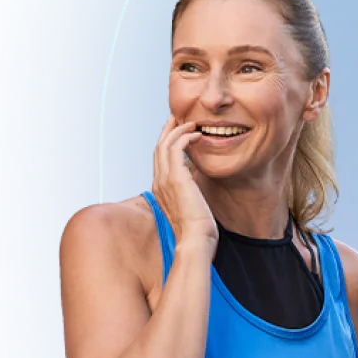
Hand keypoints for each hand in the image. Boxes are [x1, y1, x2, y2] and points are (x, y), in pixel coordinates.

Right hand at [152, 116, 217, 249]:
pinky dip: (184, 138)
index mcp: (161, 190)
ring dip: (177, 130)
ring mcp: (164, 180)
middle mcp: (159, 183)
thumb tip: (199, 178)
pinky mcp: (175, 179)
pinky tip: (197, 135)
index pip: (160, 160)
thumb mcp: (192, 204)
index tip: (178, 132)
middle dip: (168, 130)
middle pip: (158, 148)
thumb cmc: (198, 229)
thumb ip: (191, 190)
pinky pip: (174, 148)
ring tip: (192, 123)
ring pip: (164, 145)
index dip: (168, 143)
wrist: (196, 240)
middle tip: (179, 117)